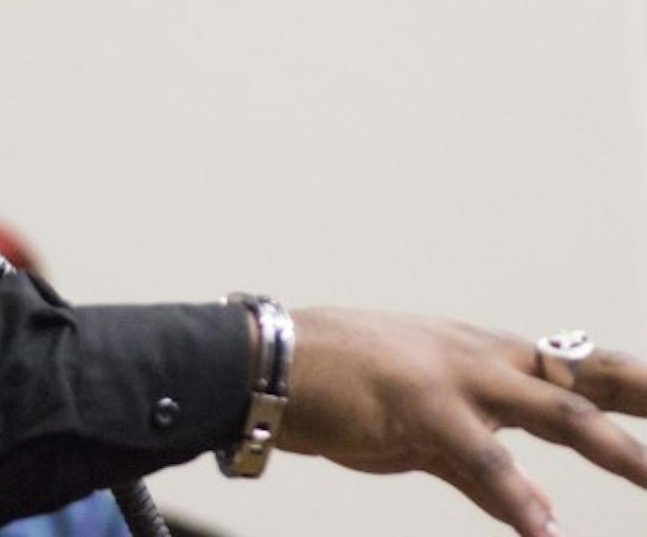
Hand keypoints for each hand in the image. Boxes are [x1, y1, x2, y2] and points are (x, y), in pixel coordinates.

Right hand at [278, 308, 646, 535]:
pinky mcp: (420, 406)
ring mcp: (455, 377)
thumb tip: (532, 515)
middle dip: (645, 394)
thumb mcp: (420, 431)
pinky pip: (480, 456)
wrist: (267, 363)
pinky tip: (544, 530)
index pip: (578, 371)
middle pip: (588, 376)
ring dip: (612, 448)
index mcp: (483, 357)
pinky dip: (516, 496)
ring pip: (556, 411)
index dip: (633, 387)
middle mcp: (482, 358)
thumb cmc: (338, 387)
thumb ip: (479, 472)